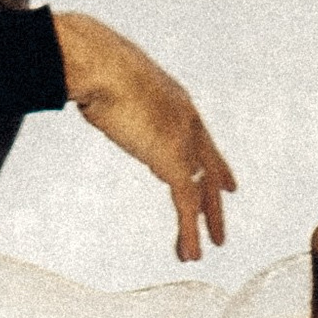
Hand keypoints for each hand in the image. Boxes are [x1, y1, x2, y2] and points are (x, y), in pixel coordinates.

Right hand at [52, 12, 235, 262]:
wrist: (102, 65)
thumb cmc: (96, 65)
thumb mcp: (110, 83)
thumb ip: (112, 98)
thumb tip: (92, 98)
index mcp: (175, 101)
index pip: (202, 139)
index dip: (214, 163)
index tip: (225, 182)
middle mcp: (186, 120)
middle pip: (207, 167)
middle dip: (214, 196)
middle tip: (221, 220)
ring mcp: (182, 140)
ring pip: (201, 191)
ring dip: (204, 223)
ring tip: (206, 249)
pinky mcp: (174, 160)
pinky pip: (187, 205)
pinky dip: (189, 232)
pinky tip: (191, 253)